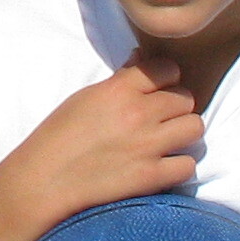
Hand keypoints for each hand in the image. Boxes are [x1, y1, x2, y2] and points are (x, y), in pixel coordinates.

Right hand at [1, 56, 203, 224]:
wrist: (45, 180)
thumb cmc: (58, 136)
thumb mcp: (85, 97)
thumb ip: (120, 80)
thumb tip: (142, 60)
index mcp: (118, 90)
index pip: (167, 69)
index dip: (166, 79)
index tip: (159, 90)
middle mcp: (138, 113)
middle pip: (185, 99)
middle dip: (176, 107)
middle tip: (162, 119)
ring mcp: (147, 146)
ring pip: (195, 127)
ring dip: (184, 133)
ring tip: (167, 140)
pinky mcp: (151, 177)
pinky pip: (188, 165)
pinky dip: (179, 165)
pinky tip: (163, 166)